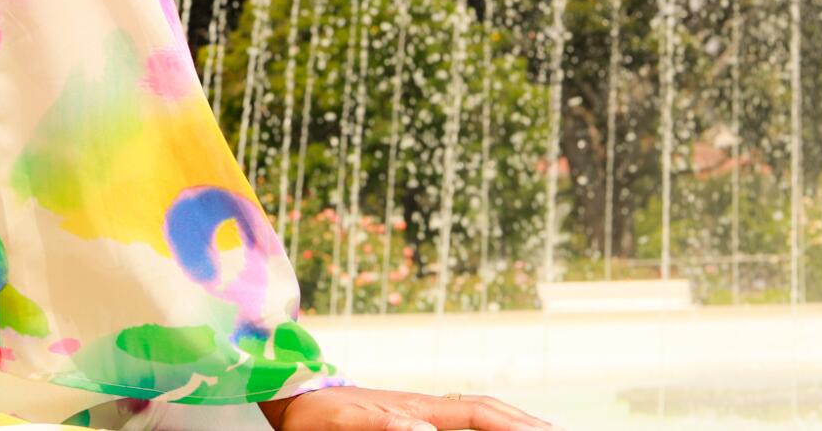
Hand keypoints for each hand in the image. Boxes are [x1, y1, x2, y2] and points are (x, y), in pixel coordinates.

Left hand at [259, 384, 561, 430]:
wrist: (294, 393)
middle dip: (527, 423)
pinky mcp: (415, 417)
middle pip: (490, 412)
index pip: (479, 415)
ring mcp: (424, 409)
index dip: (513, 426)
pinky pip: (465, 421)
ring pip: (482, 414)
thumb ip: (381, 424)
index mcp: (419, 408)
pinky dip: (492, 424)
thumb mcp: (342, 423)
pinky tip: (499, 430)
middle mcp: (429, 406)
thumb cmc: (315, 415)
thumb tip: (423, 428)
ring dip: (515, 422)